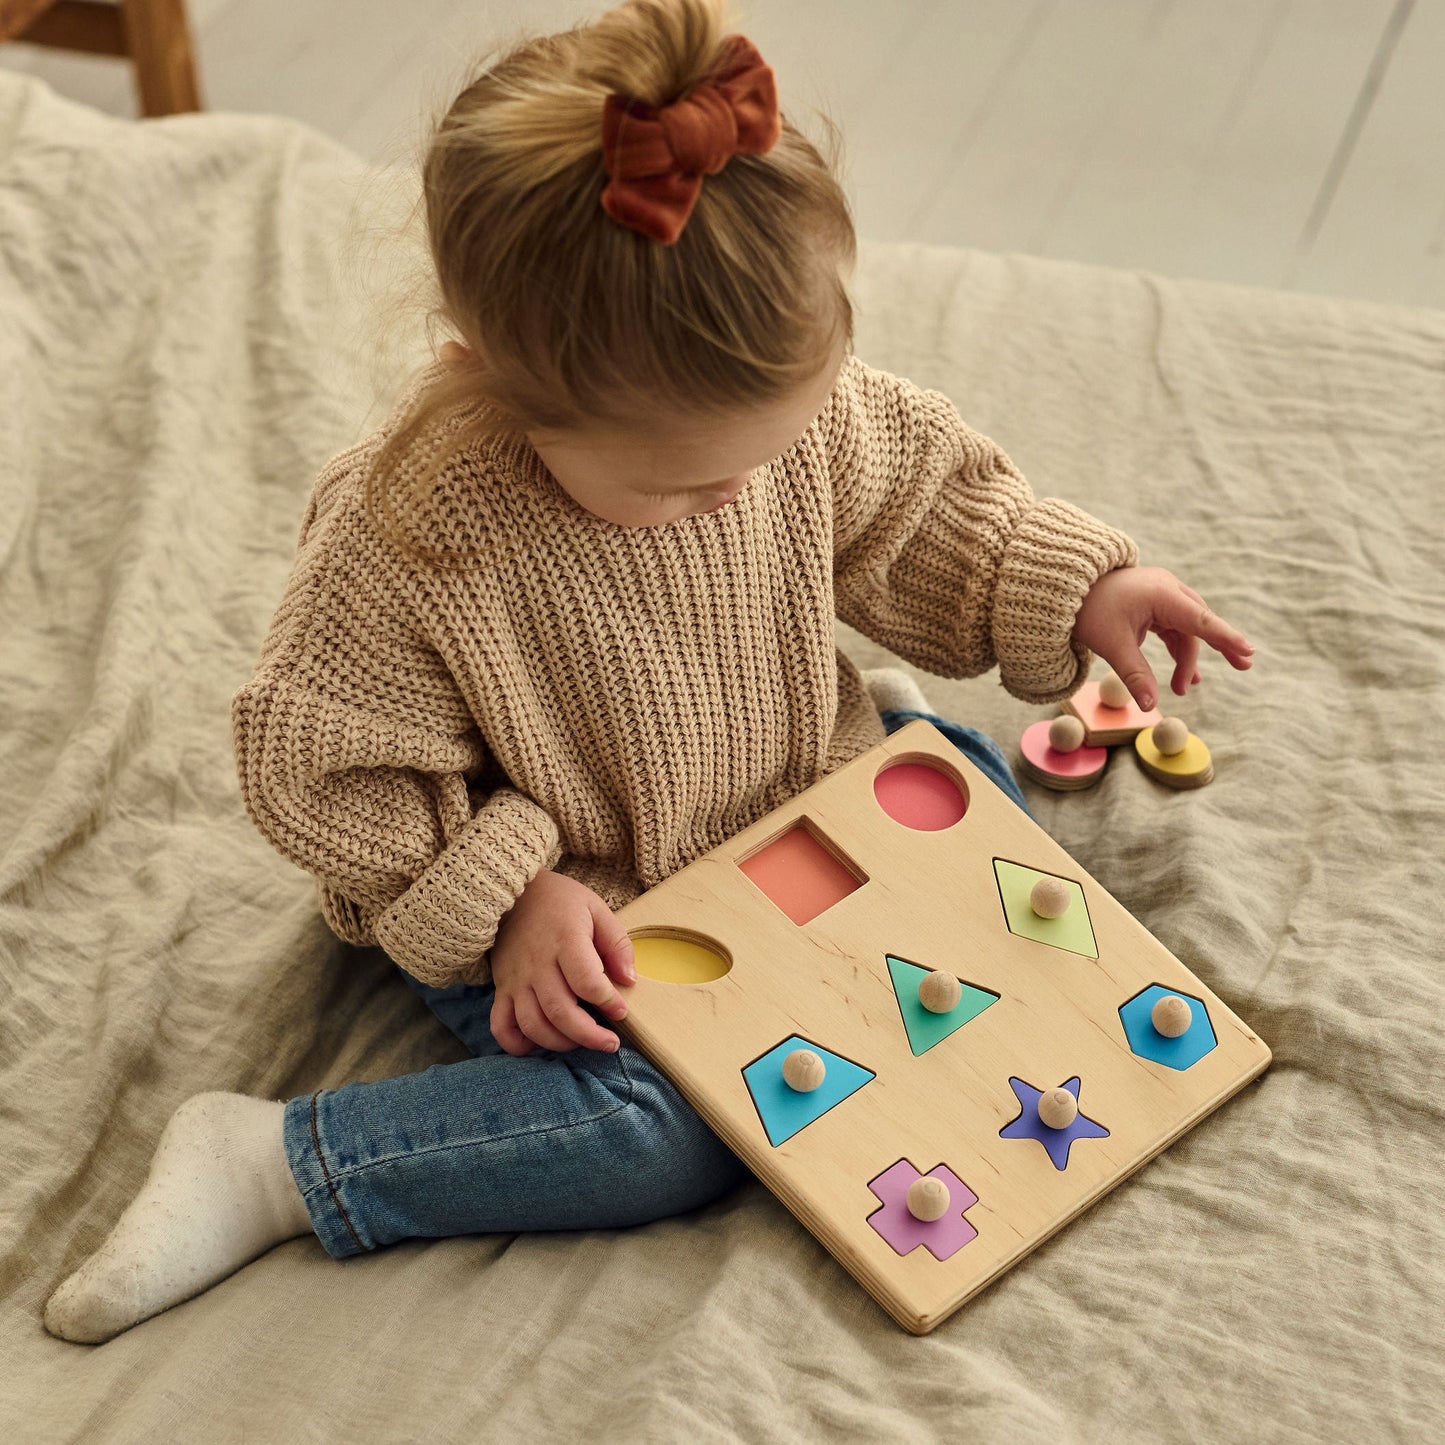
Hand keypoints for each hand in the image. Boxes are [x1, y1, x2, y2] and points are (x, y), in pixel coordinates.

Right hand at [489, 869, 635, 1055]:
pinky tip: (540, 1044)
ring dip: (560, 1043)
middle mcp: (537, 964)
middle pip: (560, 1011)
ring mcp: (516, 979)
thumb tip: (629, 979)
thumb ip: (617, 944)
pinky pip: (502, 1026)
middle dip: (589, 1035)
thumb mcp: (596, 909)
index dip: (608, 1002)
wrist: (513, 895)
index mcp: (565, 940)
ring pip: (534, 1024)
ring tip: (582, 1042)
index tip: (621, 1010)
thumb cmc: (560, 903)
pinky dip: (519, 1045)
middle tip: (610, 1043)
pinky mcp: (501, 989)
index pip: (587, 982)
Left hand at [1072, 566, 1253, 710]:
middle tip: (1244, 666)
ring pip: (1186, 628)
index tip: (1249, 650)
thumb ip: (1135, 675)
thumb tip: (1151, 707)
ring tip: (1184, 688)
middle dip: (1218, 646)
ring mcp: (1162, 594)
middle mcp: (1168, 589)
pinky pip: (1175, 627)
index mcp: (1161, 595)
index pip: (1200, 620)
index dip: (1225, 637)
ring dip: (1187, 657)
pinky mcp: (1155, 602)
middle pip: (1199, 622)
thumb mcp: (1112, 646)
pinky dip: (1178, 649)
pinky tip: (1184, 674)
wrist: (1067, 588)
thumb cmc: (1089, 611)